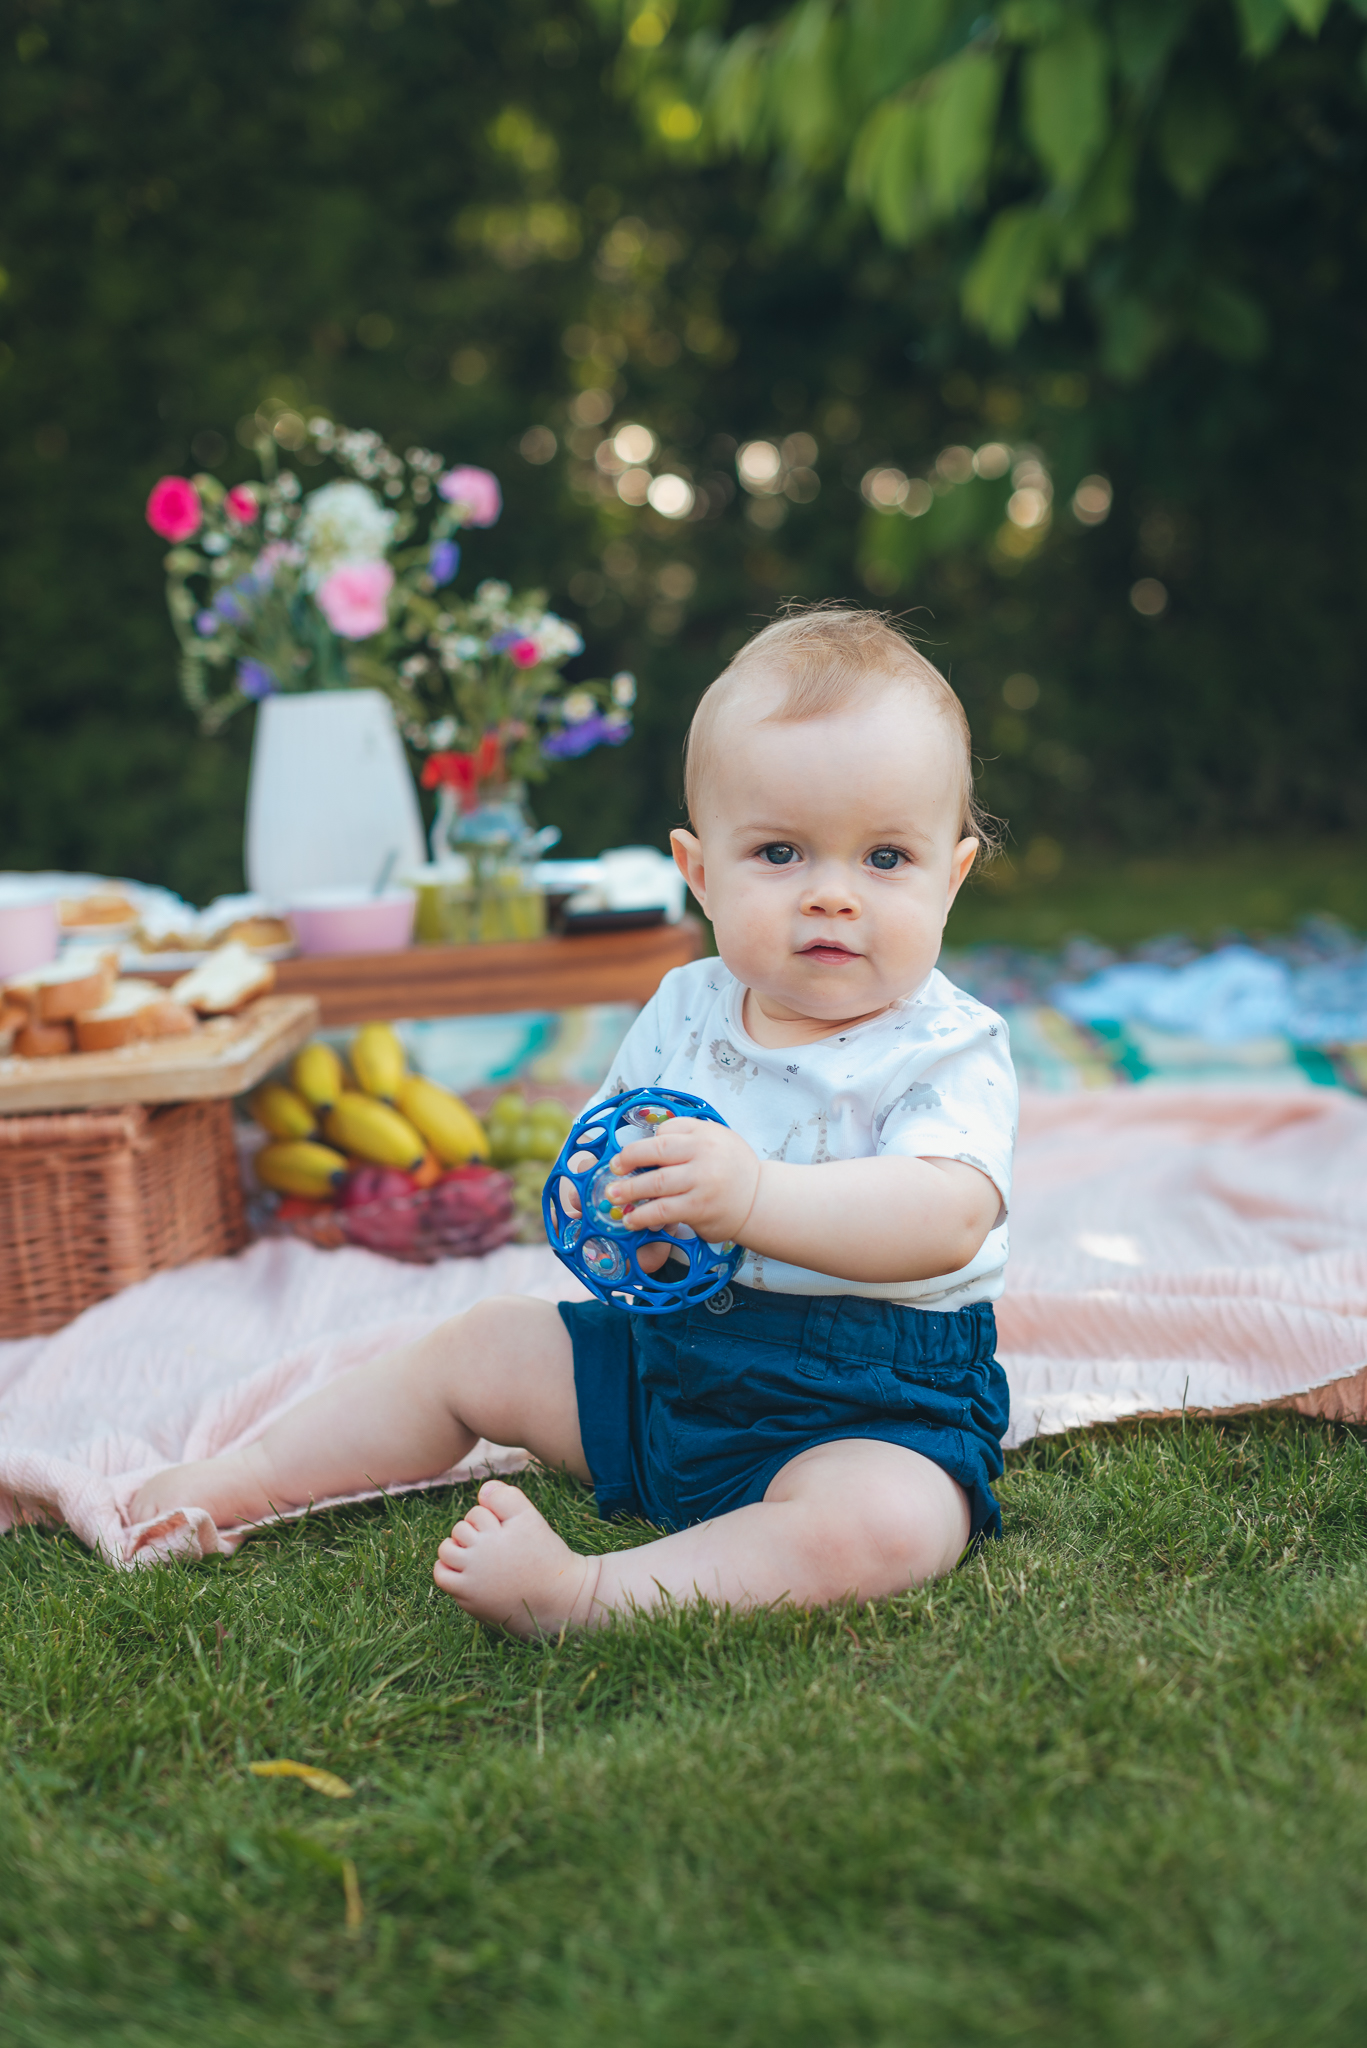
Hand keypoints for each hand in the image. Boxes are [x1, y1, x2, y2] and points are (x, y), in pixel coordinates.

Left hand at [603, 1117, 760, 1249]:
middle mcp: (703, 1155)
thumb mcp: (717, 1138)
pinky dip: (643, 1216)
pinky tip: (632, 1220)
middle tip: (612, 1171)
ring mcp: (701, 1182)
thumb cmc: (732, 1167)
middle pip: (656, 1153)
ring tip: (613, 1197)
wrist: (760, 1199)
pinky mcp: (699, 1209)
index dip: (642, 1144)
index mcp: (705, 1135)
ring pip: (656, 1184)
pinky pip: (663, 1211)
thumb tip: (649, 1140)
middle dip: (628, 1162)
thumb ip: (687, 1135)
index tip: (626, 1157)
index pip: (666, 1132)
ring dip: (629, 1191)